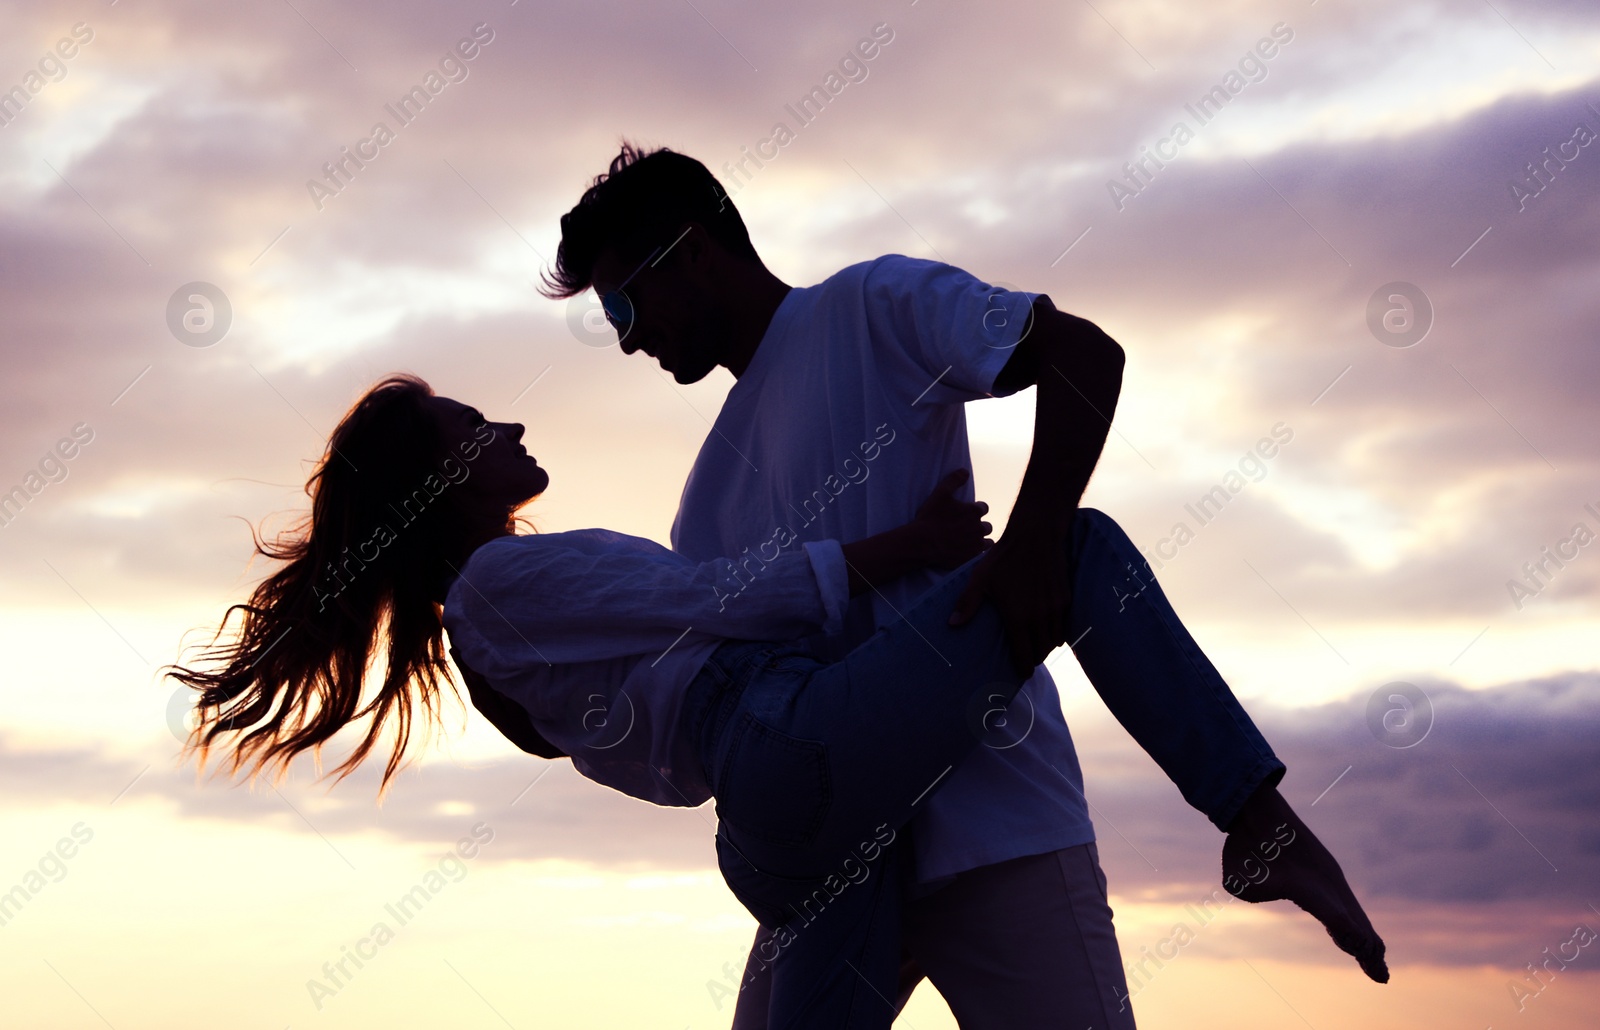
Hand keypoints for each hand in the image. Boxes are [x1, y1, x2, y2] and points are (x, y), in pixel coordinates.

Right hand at [908, 469, 992, 569]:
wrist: (923, 543)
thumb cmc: (931, 517)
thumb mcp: (940, 493)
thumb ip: (954, 480)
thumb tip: (965, 471)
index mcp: (974, 512)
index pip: (983, 508)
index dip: (975, 509)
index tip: (967, 512)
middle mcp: (979, 528)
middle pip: (987, 526)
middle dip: (979, 526)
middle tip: (967, 527)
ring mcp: (976, 544)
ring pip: (987, 542)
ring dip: (981, 540)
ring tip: (970, 540)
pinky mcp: (970, 558)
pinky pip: (980, 556)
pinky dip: (977, 553)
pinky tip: (969, 551)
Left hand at [947, 505, 1072, 676]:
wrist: (1035, 536)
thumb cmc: (1003, 558)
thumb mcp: (980, 580)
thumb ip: (968, 604)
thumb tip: (953, 625)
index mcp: (1017, 617)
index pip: (1023, 654)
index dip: (1022, 668)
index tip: (1020, 675)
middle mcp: (1039, 617)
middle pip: (1040, 651)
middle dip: (1033, 659)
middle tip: (1026, 661)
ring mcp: (1055, 609)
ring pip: (1054, 640)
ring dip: (1045, 647)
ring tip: (1036, 647)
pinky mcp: (1065, 598)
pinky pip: (1063, 625)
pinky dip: (1056, 632)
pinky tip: (1048, 629)